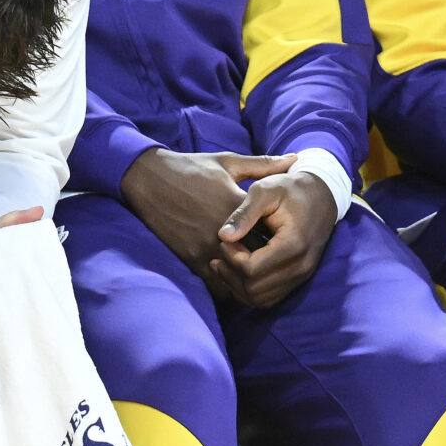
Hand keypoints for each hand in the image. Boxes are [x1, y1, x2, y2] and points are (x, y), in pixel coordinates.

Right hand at [121, 149, 297, 274]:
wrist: (148, 179)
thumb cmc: (191, 167)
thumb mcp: (228, 162)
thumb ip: (264, 165)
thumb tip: (297, 159)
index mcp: (236, 206)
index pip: (273, 230)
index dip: (282, 234)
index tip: (285, 233)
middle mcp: (223, 231)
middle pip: (259, 257)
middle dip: (268, 258)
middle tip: (275, 255)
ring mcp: (206, 248)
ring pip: (240, 277)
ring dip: (249, 275)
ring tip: (253, 267)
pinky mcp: (191, 259)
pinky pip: (217, 285)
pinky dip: (228, 285)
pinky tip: (232, 275)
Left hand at [208, 168, 337, 306]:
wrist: (321, 195)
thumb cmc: (290, 189)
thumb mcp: (265, 191)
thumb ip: (244, 213)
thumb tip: (222, 236)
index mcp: (293, 244)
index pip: (252, 270)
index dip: (231, 258)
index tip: (223, 240)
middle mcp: (301, 266)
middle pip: (254, 289)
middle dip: (231, 273)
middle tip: (220, 252)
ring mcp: (301, 276)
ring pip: (260, 300)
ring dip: (237, 285)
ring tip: (223, 262)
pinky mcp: (298, 279)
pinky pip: (269, 298)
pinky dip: (249, 290)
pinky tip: (237, 270)